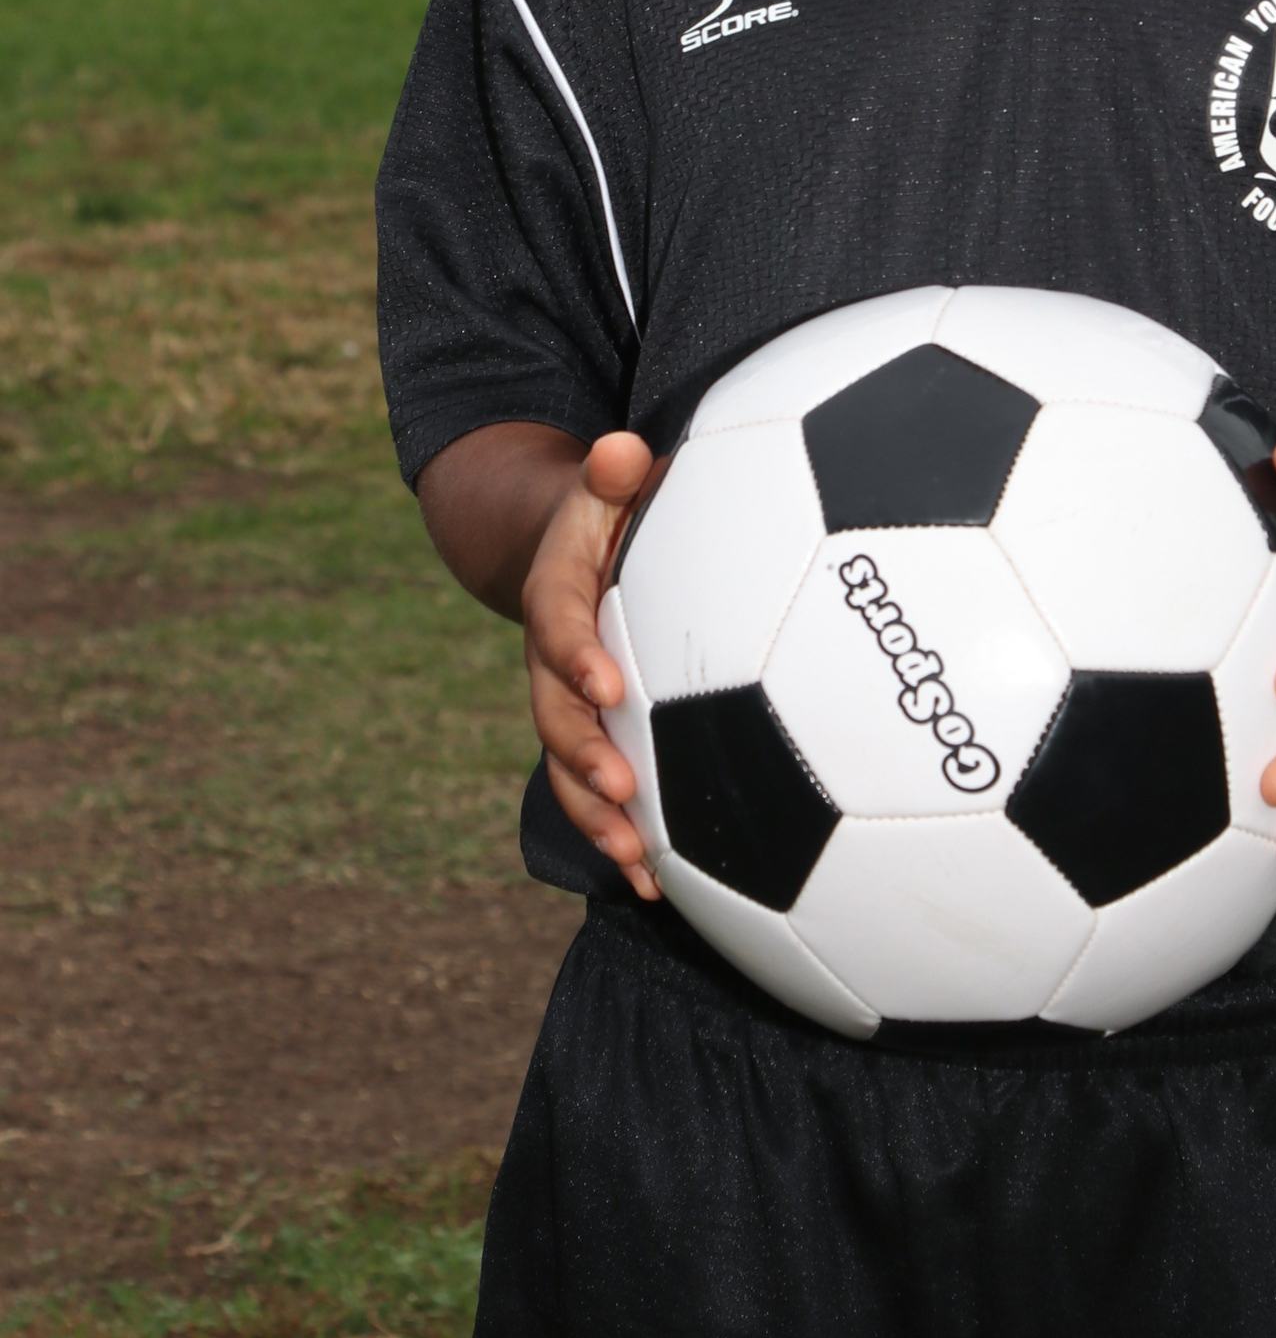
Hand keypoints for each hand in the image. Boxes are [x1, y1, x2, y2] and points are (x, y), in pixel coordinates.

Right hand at [520, 429, 660, 901]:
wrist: (567, 554)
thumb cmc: (608, 515)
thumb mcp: (605, 485)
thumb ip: (613, 474)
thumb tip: (621, 448)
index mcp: (556, 597)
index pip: (558, 626)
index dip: (576, 657)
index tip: (609, 684)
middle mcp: (552, 662)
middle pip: (555, 716)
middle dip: (583, 756)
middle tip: (622, 788)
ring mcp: (568, 707)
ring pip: (570, 771)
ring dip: (599, 820)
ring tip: (637, 866)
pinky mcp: (594, 737)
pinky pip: (599, 793)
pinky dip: (624, 839)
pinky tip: (662, 889)